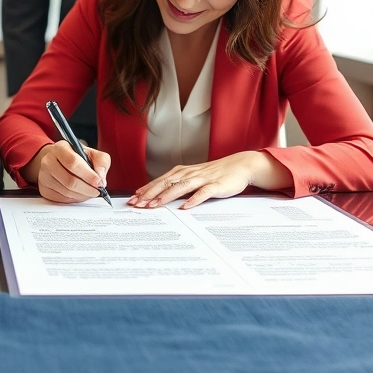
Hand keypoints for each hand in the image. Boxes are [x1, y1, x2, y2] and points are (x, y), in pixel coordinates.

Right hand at [23, 141, 109, 203]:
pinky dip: (74, 199)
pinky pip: (61, 199)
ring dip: (82, 195)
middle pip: (69, 180)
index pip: (73, 162)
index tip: (99, 182)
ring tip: (89, 192)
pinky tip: (79, 194)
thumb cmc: (76, 157)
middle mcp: (48, 161)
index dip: (88, 175)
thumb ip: (101, 162)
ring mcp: (43, 176)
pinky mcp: (44, 189)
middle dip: (87, 189)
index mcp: (60, 148)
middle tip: (97, 191)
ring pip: (66, 192)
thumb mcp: (92, 153)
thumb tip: (101, 178)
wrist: (58, 161)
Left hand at [128, 151, 290, 208]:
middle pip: (166, 183)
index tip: (132, 199)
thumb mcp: (193, 178)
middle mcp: (189, 174)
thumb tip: (158, 196)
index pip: (159, 181)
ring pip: (181, 187)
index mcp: (182, 172)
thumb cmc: (214, 174)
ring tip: (155, 205)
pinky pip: (203, 193)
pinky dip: (193, 199)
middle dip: (150, 194)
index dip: (145, 190)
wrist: (239, 165)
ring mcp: (202, 179)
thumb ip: (177, 186)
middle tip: (137, 204)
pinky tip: (185, 207)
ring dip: (166, 196)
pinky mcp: (215, 185)